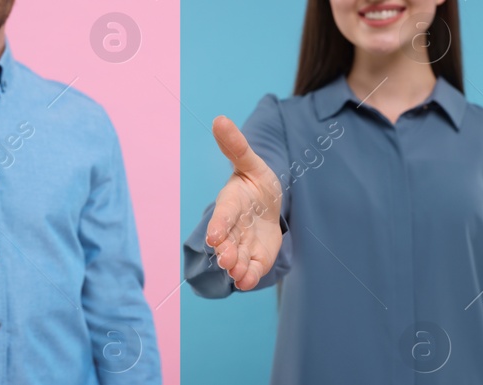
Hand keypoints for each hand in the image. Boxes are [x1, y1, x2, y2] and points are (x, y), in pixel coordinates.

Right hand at [205, 116, 283, 290]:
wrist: (269, 204)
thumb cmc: (257, 182)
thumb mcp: (252, 163)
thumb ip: (236, 146)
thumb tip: (220, 119)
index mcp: (230, 203)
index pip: (222, 215)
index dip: (218, 225)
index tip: (213, 237)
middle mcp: (232, 227)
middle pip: (226, 242)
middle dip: (226, 251)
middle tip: (227, 260)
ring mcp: (242, 244)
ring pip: (237, 258)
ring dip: (236, 267)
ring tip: (238, 272)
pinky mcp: (255, 257)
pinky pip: (251, 270)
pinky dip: (249, 277)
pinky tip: (247, 281)